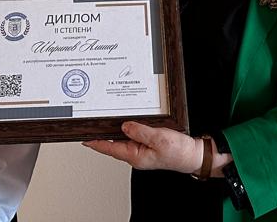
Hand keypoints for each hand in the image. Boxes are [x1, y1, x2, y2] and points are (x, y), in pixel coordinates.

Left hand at [83, 121, 202, 172]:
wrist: (192, 154)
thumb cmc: (178, 151)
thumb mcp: (158, 139)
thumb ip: (140, 131)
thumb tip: (124, 126)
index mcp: (135, 156)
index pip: (110, 149)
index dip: (96, 143)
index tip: (84, 138)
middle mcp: (136, 154)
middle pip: (114, 143)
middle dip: (103, 134)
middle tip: (91, 124)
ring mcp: (142, 149)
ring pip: (124, 138)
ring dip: (115, 129)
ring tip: (105, 119)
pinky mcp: (148, 144)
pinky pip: (134, 135)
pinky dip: (128, 127)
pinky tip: (127, 120)